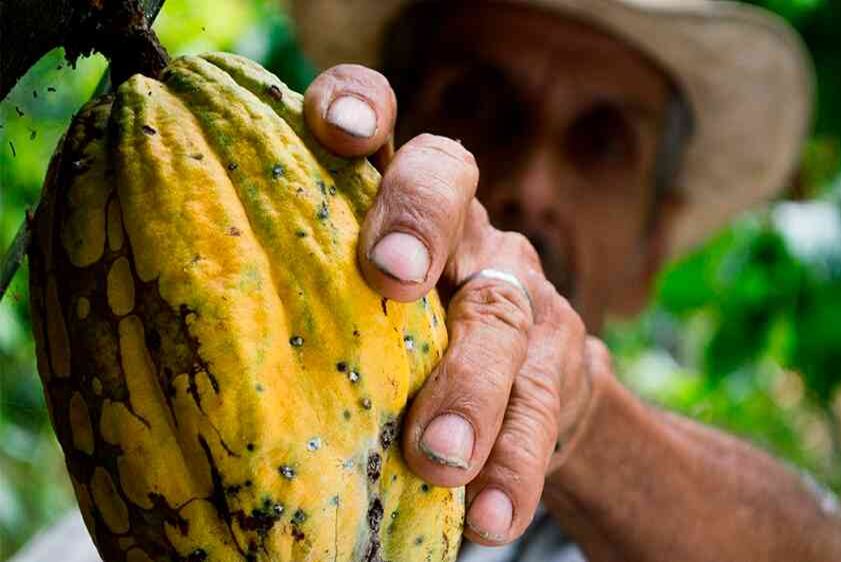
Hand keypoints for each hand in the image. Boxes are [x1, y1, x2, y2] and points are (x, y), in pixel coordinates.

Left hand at [304, 65, 605, 544]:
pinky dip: (513, 464)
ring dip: (469, 386)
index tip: (335, 128)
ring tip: (436, 458)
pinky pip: (543, 407)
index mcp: (395, 199)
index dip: (361, 105)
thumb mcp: (352, 309)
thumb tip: (180, 362)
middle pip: (450, 185)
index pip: (383, 121)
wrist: (530, 390)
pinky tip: (487, 515)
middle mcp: (462, 226)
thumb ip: (303, 303)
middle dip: (418, 221)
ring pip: (500, 314)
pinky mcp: (560, 360)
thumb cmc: (401, 346)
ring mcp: (516, 288)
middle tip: (390, 278)